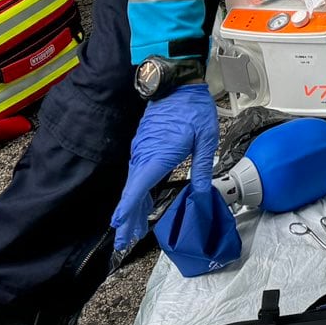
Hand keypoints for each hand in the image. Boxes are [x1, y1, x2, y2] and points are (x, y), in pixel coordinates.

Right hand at [111, 84, 219, 253]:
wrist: (178, 82)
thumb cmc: (192, 108)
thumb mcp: (206, 139)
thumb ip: (201, 168)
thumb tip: (201, 193)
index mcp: (158, 155)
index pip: (138, 188)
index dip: (128, 210)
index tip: (120, 227)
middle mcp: (145, 154)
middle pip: (133, 192)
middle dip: (127, 218)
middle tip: (123, 242)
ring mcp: (142, 149)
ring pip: (134, 184)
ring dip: (132, 207)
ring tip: (131, 230)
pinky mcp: (145, 145)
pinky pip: (138, 173)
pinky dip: (136, 192)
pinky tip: (140, 203)